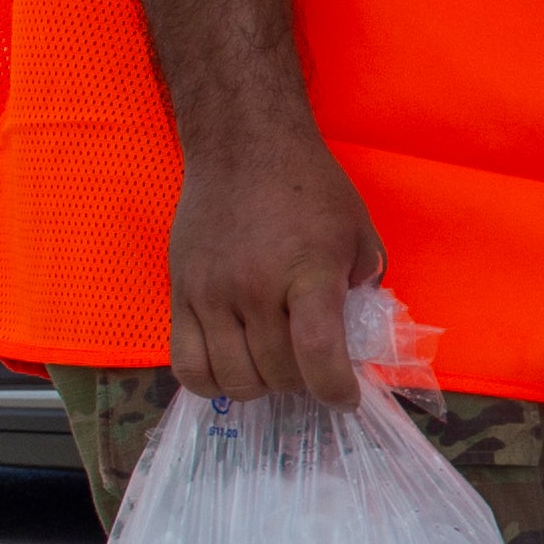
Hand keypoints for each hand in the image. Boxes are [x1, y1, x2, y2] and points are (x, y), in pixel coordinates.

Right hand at [170, 122, 380, 403]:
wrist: (242, 147)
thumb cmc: (309, 188)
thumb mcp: (356, 232)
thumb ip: (364, 286)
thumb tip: (360, 340)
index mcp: (308, 272)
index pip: (318, 353)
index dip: (335, 389)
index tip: (345, 397)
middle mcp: (255, 288)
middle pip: (277, 373)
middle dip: (303, 383)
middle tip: (311, 368)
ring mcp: (210, 294)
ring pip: (232, 379)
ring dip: (260, 385)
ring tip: (273, 366)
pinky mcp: (180, 294)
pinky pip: (185, 364)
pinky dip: (210, 382)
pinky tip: (232, 370)